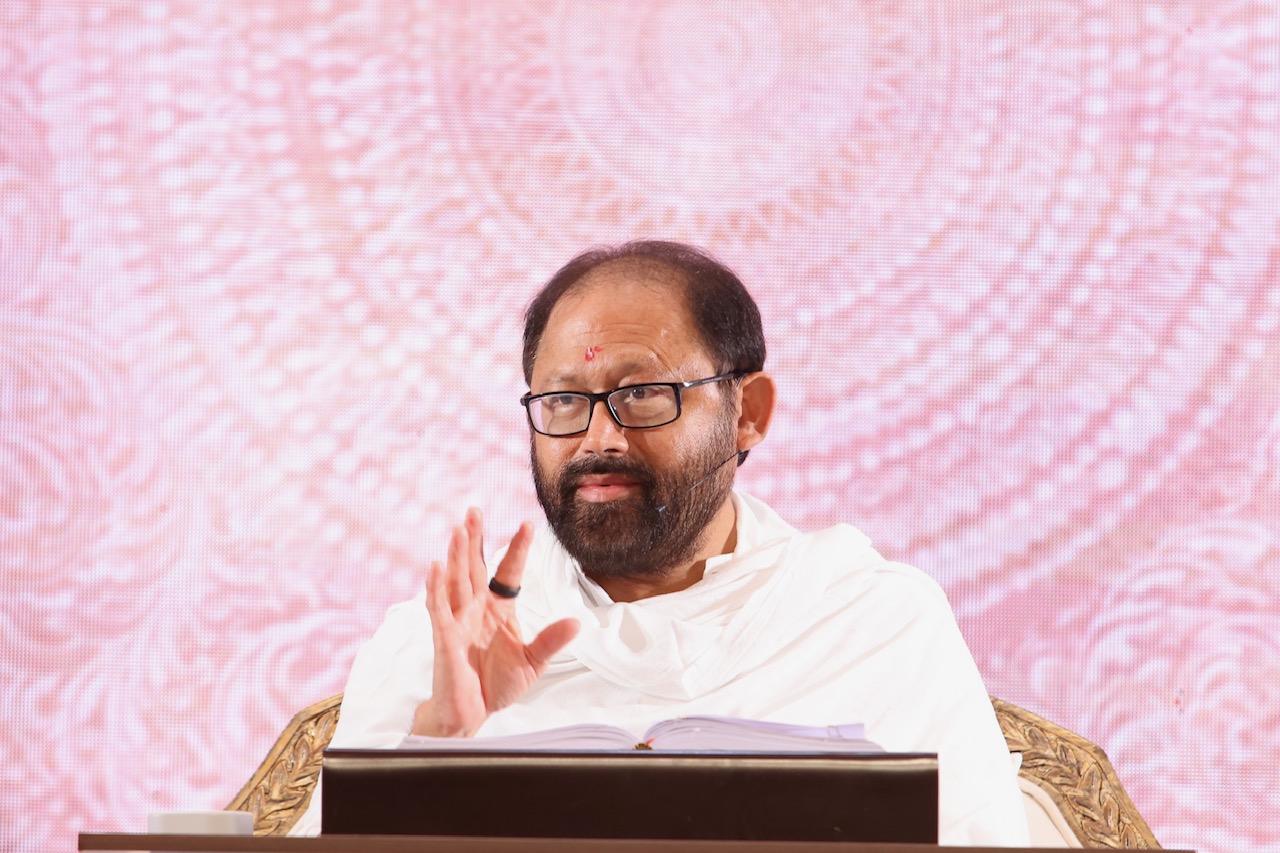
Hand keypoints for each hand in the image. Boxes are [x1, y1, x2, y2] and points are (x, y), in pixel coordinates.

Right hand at [411, 508, 579, 736]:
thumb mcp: (532, 662)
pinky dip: (435, 588)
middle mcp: (475, 609)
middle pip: (474, 567)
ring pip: (456, 581)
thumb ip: (550, 641)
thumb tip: (576, 622)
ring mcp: (457, 622)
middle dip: (474, 539)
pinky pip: (438, 610)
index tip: (528, 524)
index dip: (517, 549)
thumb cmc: (497, 684)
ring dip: (457, 555)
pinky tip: (434, 566)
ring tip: (460, 529)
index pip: (507, 573)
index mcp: (497, 610)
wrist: (472, 714)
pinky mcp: (444, 639)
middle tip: (474, 510)